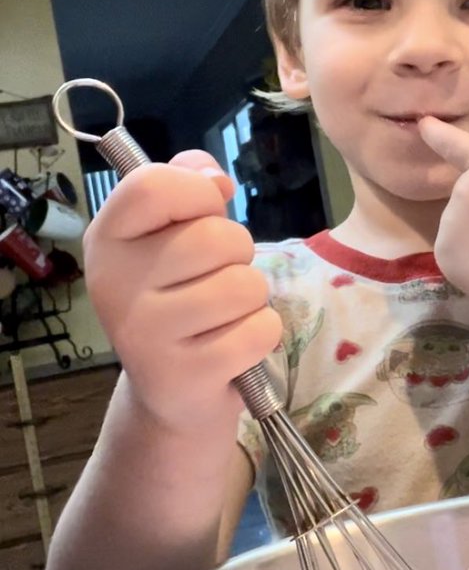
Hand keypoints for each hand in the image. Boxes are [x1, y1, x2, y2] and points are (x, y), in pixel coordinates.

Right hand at [83, 150, 281, 434]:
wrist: (170, 391)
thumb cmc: (178, 298)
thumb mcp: (171, 235)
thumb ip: (189, 187)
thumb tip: (216, 178)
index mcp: (107, 239)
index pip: (153, 185)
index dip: (198, 193)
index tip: (205, 214)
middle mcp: (114, 284)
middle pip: (216, 237)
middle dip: (238, 254)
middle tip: (216, 279)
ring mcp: (144, 334)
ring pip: (244, 285)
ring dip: (252, 299)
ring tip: (223, 316)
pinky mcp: (182, 375)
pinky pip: (259, 330)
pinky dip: (261, 335)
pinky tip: (232, 348)